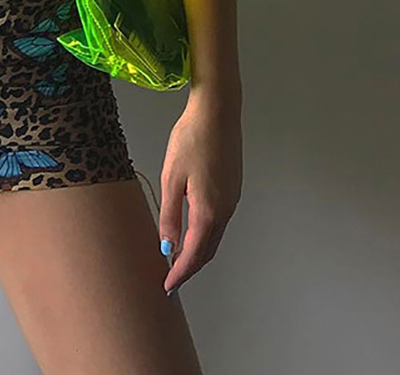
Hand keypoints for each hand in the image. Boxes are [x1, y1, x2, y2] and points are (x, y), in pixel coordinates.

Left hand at [159, 87, 241, 294]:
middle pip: (208, 250)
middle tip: (171, 279)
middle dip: (190, 268)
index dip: (180, 273)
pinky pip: (220, 221)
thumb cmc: (191, 139)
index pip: (193, 254)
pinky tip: (193, 231)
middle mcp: (225, 210)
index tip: (166, 287)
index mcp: (209, 211)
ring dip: (199, 251)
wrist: (217, 112)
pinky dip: (206, 234)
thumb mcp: (172, 177)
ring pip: (215, 236)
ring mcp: (232, 199)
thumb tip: (168, 247)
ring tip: (178, 259)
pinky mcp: (233, 188)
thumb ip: (171, 215)